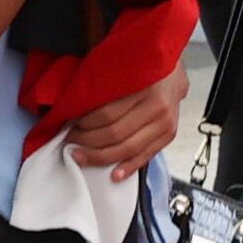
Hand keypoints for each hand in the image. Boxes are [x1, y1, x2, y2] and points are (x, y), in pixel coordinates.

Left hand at [65, 72, 183, 172]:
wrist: (173, 70)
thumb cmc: (144, 67)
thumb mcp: (123, 66)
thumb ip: (103, 83)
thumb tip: (72, 103)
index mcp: (145, 87)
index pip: (106, 114)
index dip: (83, 123)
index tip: (69, 124)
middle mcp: (158, 107)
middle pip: (115, 134)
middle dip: (87, 141)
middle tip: (71, 139)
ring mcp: (165, 123)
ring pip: (128, 149)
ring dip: (100, 156)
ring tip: (81, 155)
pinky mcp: (169, 134)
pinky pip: (146, 156)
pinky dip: (129, 167)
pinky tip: (114, 175)